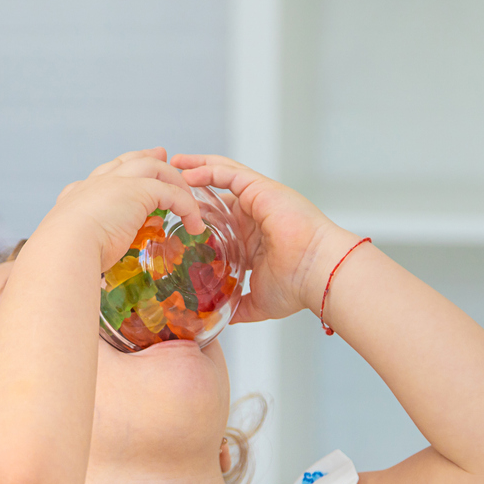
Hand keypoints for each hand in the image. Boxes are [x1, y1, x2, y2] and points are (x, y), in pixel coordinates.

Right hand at [45, 148, 204, 270]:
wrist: (64, 248)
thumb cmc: (65, 258)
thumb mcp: (76, 249)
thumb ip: (89, 246)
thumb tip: (99, 260)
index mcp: (79, 196)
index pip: (104, 175)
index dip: (122, 170)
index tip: (133, 171)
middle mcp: (96, 183)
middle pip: (129, 161)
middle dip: (149, 157)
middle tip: (165, 157)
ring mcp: (117, 183)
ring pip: (154, 168)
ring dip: (174, 183)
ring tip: (189, 203)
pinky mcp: (138, 191)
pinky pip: (171, 192)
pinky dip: (186, 205)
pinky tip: (194, 224)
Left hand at [170, 154, 352, 322]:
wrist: (317, 273)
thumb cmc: (297, 286)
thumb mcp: (258, 301)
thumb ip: (239, 306)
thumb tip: (223, 317)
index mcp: (252, 237)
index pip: (220, 219)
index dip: (198, 214)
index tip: (175, 216)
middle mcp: (254, 215)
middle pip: (217, 194)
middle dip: (192, 187)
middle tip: (167, 184)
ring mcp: (258, 200)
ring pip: (222, 176)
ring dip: (196, 168)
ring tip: (173, 166)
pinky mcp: (261, 189)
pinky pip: (229, 173)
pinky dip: (207, 170)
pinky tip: (187, 171)